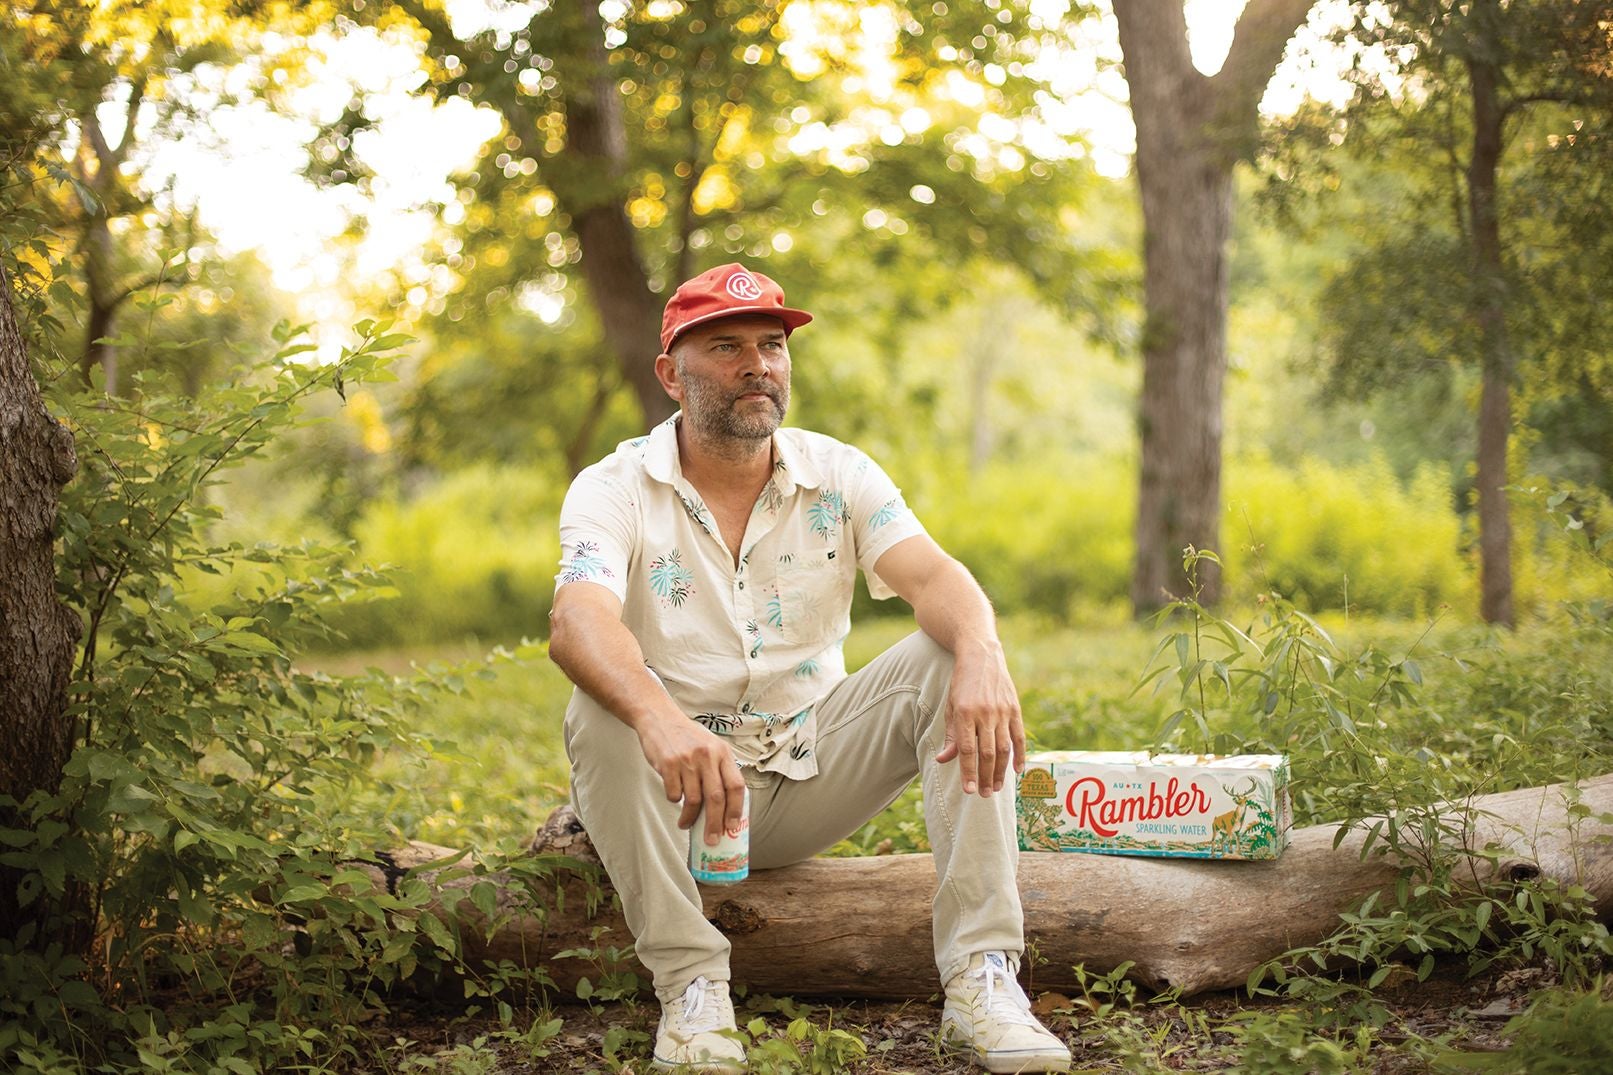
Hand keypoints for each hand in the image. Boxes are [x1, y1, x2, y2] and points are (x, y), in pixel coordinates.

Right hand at [636, 713, 747, 845]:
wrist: (659, 718)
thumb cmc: (687, 738)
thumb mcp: (710, 747)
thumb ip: (719, 770)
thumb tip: (727, 808)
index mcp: (722, 753)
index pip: (736, 785)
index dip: (736, 809)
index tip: (732, 827)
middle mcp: (708, 756)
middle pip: (716, 798)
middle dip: (714, 824)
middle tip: (711, 839)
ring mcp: (687, 760)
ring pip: (693, 800)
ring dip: (690, 818)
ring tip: (685, 823)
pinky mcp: (668, 764)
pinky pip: (674, 794)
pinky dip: (674, 801)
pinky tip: (673, 796)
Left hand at [934, 639, 1025, 797]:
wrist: (981, 655)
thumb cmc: (961, 684)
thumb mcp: (950, 706)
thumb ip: (950, 735)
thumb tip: (943, 761)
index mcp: (964, 713)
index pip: (966, 750)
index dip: (968, 772)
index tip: (969, 791)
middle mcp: (984, 713)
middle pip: (987, 753)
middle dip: (985, 777)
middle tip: (984, 795)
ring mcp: (1002, 711)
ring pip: (1004, 748)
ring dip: (1001, 771)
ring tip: (997, 788)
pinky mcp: (1015, 708)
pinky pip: (1019, 736)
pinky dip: (1020, 755)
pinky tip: (1017, 771)